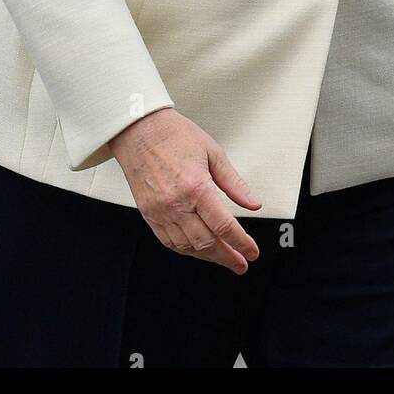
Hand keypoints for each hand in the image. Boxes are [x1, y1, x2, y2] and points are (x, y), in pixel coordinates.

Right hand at [109, 108, 262, 272]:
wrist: (139, 130)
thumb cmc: (175, 135)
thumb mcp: (213, 152)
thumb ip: (234, 183)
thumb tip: (253, 204)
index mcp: (196, 187)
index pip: (223, 226)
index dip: (241, 243)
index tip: (252, 252)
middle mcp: (176, 204)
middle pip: (206, 242)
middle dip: (227, 257)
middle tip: (241, 263)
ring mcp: (160, 212)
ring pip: (187, 247)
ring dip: (208, 257)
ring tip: (223, 258)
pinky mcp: (148, 214)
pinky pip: (169, 242)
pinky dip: (186, 250)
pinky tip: (198, 249)